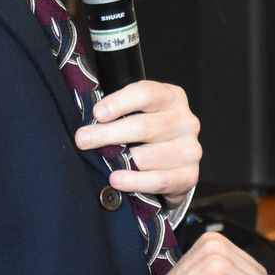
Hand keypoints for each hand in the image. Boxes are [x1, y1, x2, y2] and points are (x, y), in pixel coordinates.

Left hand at [74, 79, 199, 198]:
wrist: (172, 166)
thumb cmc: (148, 134)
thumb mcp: (137, 113)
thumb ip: (118, 113)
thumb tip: (88, 126)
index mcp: (172, 98)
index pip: (146, 94)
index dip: (119, 102)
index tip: (97, 113)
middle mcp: (186, 121)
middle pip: (143, 126)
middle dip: (108, 134)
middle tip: (83, 140)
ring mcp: (190, 150)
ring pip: (147, 156)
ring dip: (120, 160)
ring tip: (102, 163)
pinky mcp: (189, 176)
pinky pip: (158, 180)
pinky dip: (134, 181)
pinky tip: (116, 179)